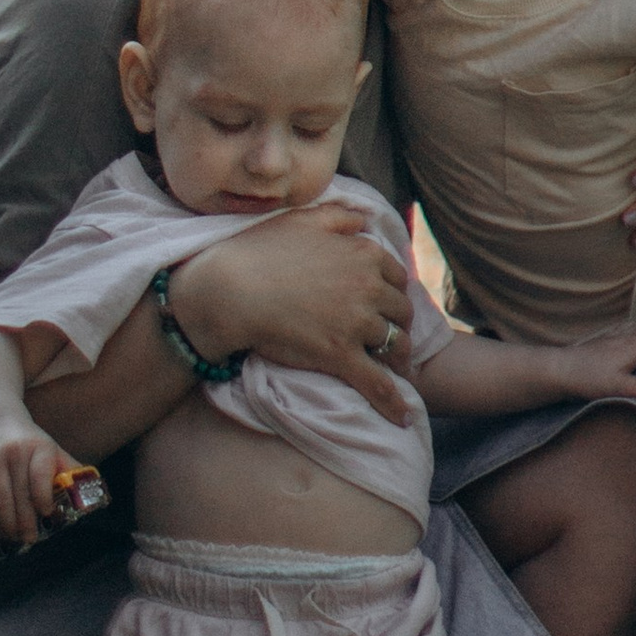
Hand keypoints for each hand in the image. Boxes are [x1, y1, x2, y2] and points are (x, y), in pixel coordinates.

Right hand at [0, 414, 71, 549]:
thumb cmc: (30, 443)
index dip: (42, 496)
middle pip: (20, 492)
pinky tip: (1, 528)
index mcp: (38, 447)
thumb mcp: (51, 450)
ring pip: (1, 499)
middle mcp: (14, 453)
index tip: (47, 512)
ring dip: (8, 523)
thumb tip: (88, 491)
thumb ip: (68, 469)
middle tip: (31, 538)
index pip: (39, 474)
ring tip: (16, 537)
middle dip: (25, 519)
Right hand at [168, 199, 413, 423]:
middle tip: (393, 336)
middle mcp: (368, 286)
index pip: (397, 275)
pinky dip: (394, 403)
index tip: (388, 303)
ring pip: (394, 344)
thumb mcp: (303, 220)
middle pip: (400, 310)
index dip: (394, 290)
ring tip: (399, 369)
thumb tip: (365, 220)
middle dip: (399, 324)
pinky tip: (404, 418)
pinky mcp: (340, 355)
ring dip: (399, 358)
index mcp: (363, 254)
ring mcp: (356, 322)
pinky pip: (377, 383)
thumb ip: (339, 217)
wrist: (231, 289)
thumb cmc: (259, 251)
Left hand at [542, 321, 635, 403]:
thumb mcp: (618, 388)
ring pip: (634, 327)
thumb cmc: (590, 379)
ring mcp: (610, 335)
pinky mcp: (600, 339)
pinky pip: (621, 331)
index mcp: (632, 345)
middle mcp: (623, 335)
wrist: (560, 370)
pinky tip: (623, 354)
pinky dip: (628, 338)